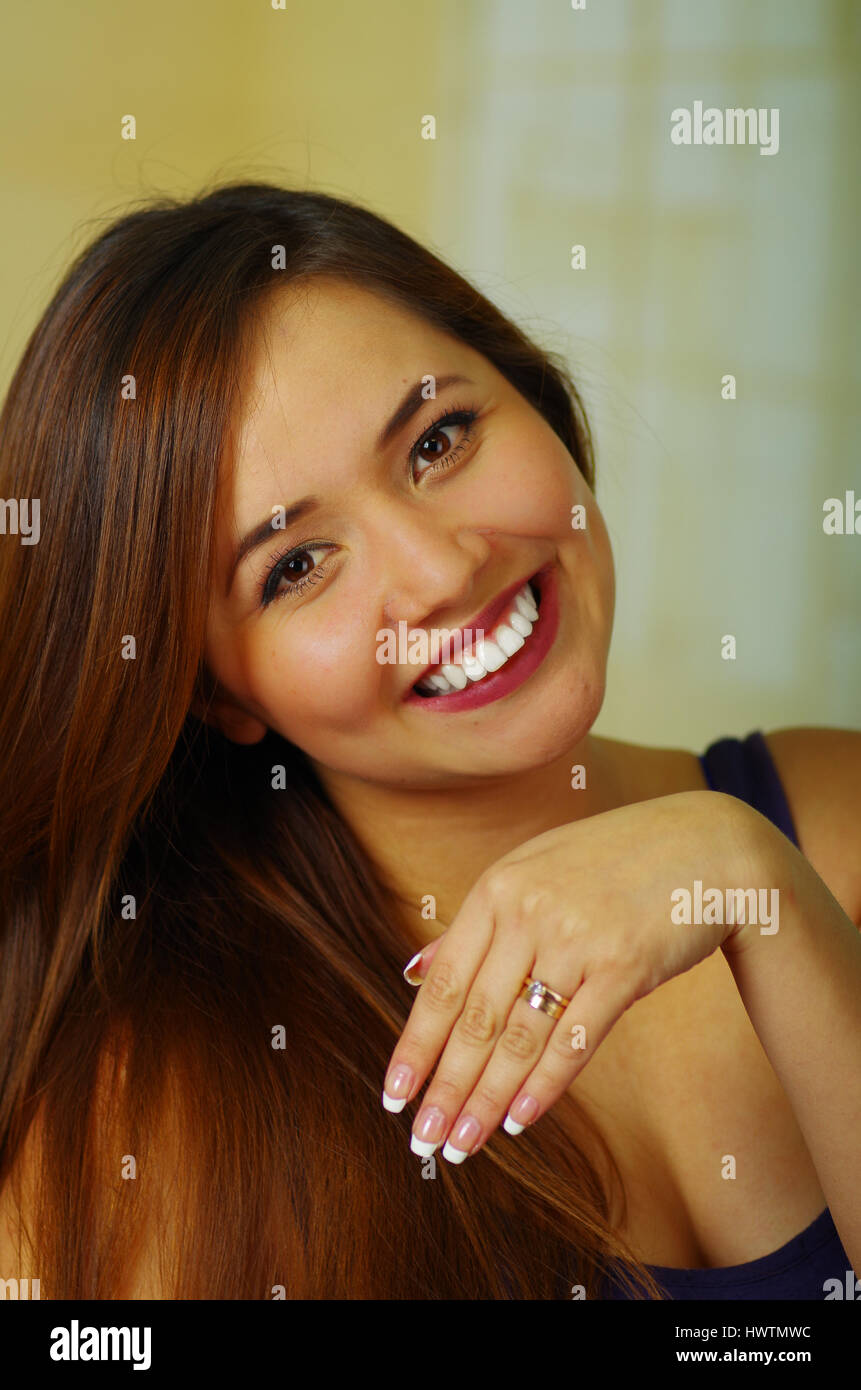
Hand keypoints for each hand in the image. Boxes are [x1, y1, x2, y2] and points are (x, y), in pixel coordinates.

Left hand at [382, 789, 770, 1160]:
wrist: (705, 847)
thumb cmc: (613, 864)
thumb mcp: (533, 872)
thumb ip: (476, 924)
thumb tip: (411, 969)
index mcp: (497, 889)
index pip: (444, 983)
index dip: (416, 1044)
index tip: (393, 1093)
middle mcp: (529, 913)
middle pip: (475, 1018)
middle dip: (445, 1087)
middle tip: (422, 1140)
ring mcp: (577, 939)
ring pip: (519, 1036)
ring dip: (487, 1099)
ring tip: (462, 1143)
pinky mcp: (625, 966)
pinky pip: (576, 1038)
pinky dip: (545, 1085)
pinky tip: (520, 1120)